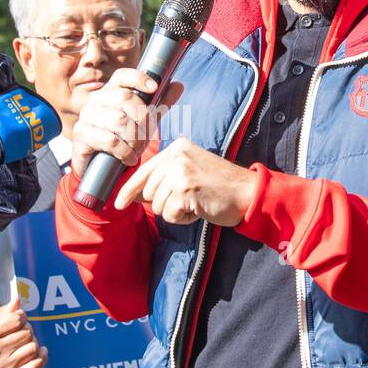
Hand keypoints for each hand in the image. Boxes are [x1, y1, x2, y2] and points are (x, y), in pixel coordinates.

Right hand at [0, 297, 46, 367]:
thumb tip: (17, 301)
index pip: (17, 319)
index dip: (21, 316)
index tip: (18, 319)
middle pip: (27, 333)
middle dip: (27, 329)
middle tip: (21, 331)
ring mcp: (5, 366)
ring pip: (33, 348)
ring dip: (33, 342)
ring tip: (25, 342)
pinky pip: (35, 367)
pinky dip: (42, 358)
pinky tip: (40, 352)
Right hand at [70, 69, 183, 178]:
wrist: (98, 166)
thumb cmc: (122, 138)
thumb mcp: (144, 121)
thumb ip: (160, 103)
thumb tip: (178, 85)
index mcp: (110, 91)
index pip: (123, 76)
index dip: (139, 78)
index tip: (154, 88)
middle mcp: (96, 100)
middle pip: (125, 98)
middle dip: (143, 118)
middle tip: (147, 134)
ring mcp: (86, 117)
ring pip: (119, 120)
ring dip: (135, 138)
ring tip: (137, 149)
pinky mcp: (82, 135)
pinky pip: (110, 140)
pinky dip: (125, 151)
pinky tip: (129, 157)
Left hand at [114, 137, 256, 225]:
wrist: (248, 193)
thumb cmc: (220, 187)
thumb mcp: (191, 172)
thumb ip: (164, 178)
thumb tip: (135, 194)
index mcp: (177, 148)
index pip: (144, 170)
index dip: (130, 189)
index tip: (119, 202)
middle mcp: (176, 156)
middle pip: (148, 192)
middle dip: (165, 203)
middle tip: (191, 199)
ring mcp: (180, 172)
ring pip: (157, 206)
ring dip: (175, 211)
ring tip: (196, 202)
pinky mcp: (185, 190)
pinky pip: (169, 215)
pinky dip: (182, 218)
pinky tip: (199, 208)